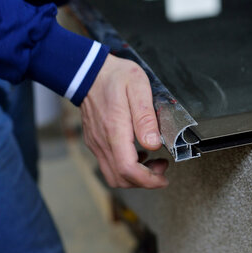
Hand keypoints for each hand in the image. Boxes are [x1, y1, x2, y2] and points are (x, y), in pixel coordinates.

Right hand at [80, 55, 168, 188]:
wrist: (88, 71)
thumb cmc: (115, 76)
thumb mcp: (138, 87)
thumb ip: (145, 117)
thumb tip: (153, 144)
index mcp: (115, 130)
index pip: (127, 169)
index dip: (148, 180)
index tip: (163, 178)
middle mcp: (102, 141)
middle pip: (120, 179)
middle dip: (144, 181)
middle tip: (162, 168)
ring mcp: (96, 143)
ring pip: (113, 175)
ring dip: (135, 176)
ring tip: (153, 162)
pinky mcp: (95, 141)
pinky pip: (109, 164)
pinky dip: (125, 167)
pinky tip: (139, 153)